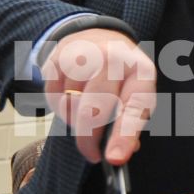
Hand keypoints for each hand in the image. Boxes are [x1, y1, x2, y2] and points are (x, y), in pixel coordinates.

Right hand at [42, 29, 154, 165]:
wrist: (97, 34)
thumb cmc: (121, 73)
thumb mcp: (136, 91)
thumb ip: (131, 121)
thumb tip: (119, 152)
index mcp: (140, 71)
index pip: (133, 108)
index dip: (123, 136)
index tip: (114, 158)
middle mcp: (112, 59)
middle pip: (92, 111)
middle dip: (89, 140)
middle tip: (92, 153)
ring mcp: (83, 55)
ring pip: (70, 107)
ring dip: (74, 120)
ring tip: (85, 109)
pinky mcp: (58, 57)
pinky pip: (53, 97)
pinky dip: (60, 106)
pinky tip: (71, 96)